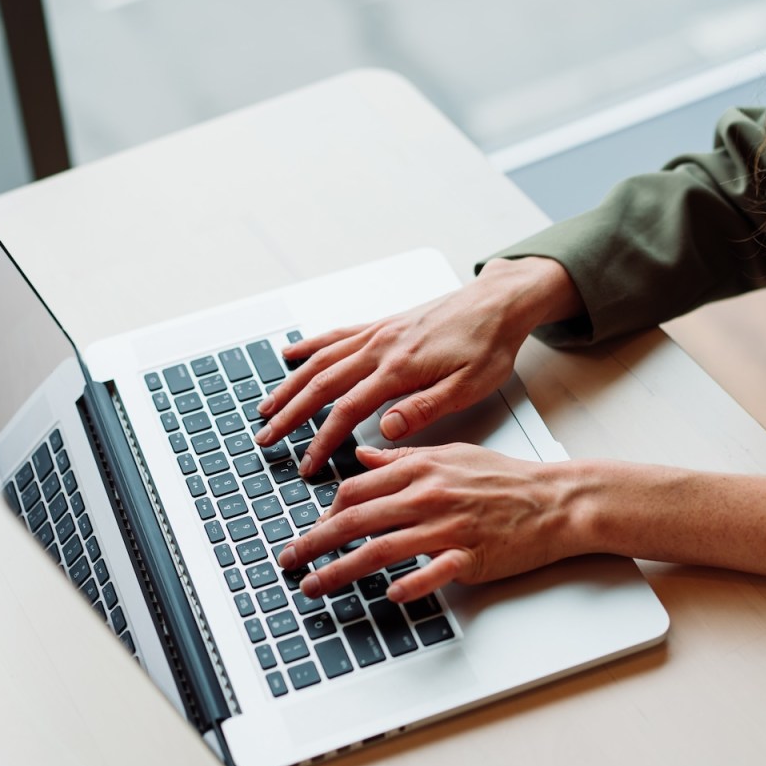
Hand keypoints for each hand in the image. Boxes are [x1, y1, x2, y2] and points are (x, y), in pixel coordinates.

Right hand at [254, 256, 583, 475]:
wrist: (499, 302)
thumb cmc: (489, 344)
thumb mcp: (469, 387)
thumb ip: (424, 408)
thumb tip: (387, 429)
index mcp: (400, 368)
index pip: (348, 410)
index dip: (323, 440)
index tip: (308, 463)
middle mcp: (381, 347)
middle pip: (321, 384)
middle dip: (290, 415)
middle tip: (267, 438)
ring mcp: (378, 333)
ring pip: (320, 360)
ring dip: (289, 385)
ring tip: (266, 407)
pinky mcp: (383, 324)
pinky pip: (336, 335)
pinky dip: (309, 346)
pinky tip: (290, 354)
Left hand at [276, 443, 585, 601]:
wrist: (556, 500)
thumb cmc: (505, 479)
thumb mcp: (450, 456)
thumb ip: (403, 460)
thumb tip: (363, 458)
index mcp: (421, 470)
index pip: (356, 489)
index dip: (326, 511)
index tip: (313, 529)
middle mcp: (428, 497)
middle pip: (356, 520)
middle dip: (315, 542)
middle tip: (290, 560)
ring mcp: (448, 528)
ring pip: (381, 550)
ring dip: (341, 571)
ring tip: (314, 585)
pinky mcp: (472, 557)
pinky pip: (432, 573)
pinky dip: (409, 585)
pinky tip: (389, 596)